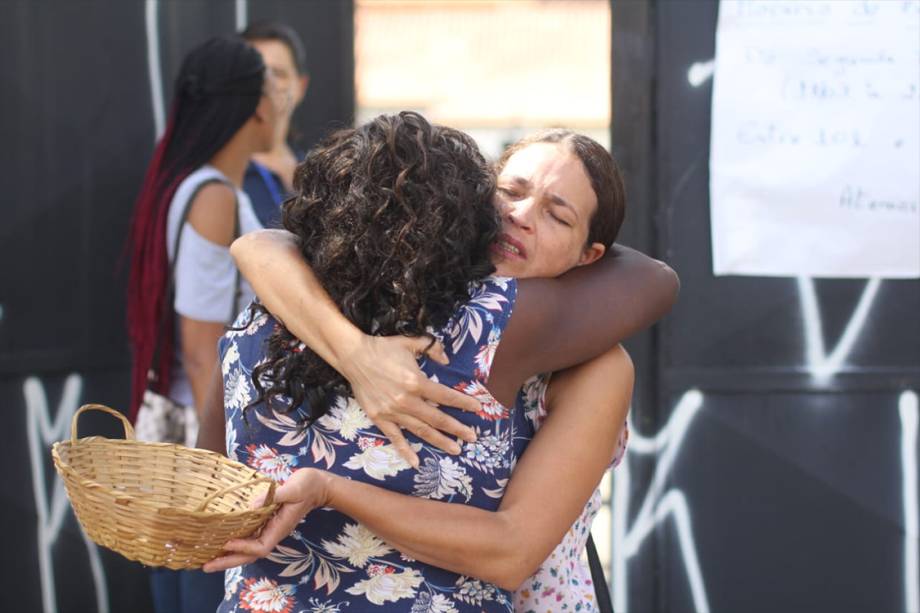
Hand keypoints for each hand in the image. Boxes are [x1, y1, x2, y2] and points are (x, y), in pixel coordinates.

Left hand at [203, 469, 331, 572]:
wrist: (319, 485)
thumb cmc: (308, 485)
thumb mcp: (294, 488)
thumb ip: (275, 495)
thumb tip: (254, 504)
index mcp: (280, 527)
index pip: (261, 547)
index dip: (243, 548)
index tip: (226, 542)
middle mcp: (274, 532)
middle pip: (251, 556)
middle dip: (229, 562)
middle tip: (205, 566)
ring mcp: (271, 529)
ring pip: (249, 550)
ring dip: (229, 556)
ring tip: (208, 559)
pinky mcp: (268, 523)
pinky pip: (250, 538)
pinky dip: (236, 543)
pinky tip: (223, 541)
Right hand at [340, 335, 479, 467]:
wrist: (353, 356)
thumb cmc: (383, 348)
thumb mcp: (410, 342)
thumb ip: (432, 348)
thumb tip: (447, 359)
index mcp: (415, 382)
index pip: (445, 396)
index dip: (463, 403)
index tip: (478, 408)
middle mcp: (406, 400)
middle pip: (437, 419)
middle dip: (457, 429)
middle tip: (473, 437)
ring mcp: (392, 412)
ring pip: (421, 431)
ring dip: (440, 441)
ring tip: (456, 449)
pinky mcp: (379, 418)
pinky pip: (395, 438)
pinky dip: (405, 451)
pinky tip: (416, 462)